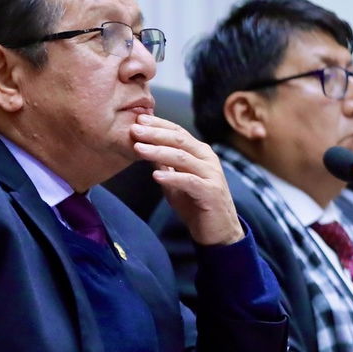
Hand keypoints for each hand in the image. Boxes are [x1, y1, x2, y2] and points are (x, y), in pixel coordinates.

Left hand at [131, 114, 243, 245]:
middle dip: (155, 133)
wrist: (218, 232)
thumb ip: (164, 165)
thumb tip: (145, 148)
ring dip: (158, 152)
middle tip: (134, 128)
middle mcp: (207, 159)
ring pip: (182, 157)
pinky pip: (189, 181)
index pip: (177, 132)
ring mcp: (211, 175)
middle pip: (179, 140)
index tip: (138, 119)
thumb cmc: (196, 205)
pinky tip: (156, 176)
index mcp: (200, 153)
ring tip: (139, 148)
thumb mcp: (176, 182)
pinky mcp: (211, 192)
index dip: (158, 124)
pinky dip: (172, 177)